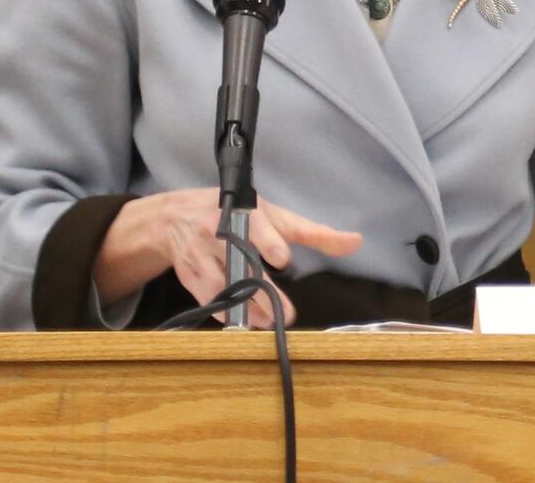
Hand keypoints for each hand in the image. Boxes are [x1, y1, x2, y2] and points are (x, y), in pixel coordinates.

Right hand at [95, 188, 361, 327]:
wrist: (178, 217)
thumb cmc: (236, 213)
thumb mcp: (275, 217)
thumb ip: (314, 232)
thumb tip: (356, 241)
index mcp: (244, 212)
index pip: (257, 226)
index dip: (268, 242)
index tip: (281, 258)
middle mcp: (219, 231)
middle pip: (242, 263)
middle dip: (262, 291)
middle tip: (286, 313)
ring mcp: (201, 254)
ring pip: (224, 286)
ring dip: (246, 308)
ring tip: (266, 322)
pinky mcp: (189, 274)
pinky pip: (207, 298)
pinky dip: (224, 312)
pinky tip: (241, 321)